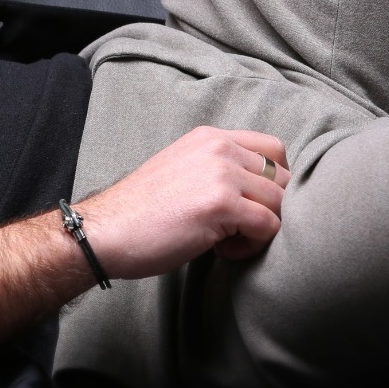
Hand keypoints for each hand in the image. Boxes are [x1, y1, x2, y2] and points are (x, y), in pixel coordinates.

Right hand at [75, 126, 289, 278]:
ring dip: (261, 230)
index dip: (272, 181)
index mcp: (209, 137)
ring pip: (280, 203)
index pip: (273, 149)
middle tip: (238, 228)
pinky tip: (222, 250)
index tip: (250, 205)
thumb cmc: (140, 212)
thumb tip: (262, 190)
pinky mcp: (222, 204)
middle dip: (270, 208)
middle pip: (283, 178)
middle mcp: (218, 147)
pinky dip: (252, 247)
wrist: (105, 231)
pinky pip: (269, 227)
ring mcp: (221, 173)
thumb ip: (218, 168)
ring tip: (227, 241)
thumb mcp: (181, 170)